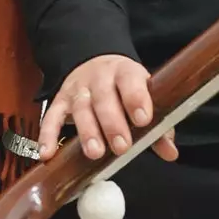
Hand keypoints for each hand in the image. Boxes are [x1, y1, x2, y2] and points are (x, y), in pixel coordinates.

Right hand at [38, 55, 178, 163]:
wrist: (95, 64)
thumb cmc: (125, 88)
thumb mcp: (144, 97)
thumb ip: (159, 127)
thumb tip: (170, 152)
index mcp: (125, 72)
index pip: (130, 81)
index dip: (136, 99)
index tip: (143, 119)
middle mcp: (99, 77)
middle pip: (104, 99)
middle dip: (113, 123)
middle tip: (122, 147)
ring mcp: (78, 89)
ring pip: (80, 108)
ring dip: (87, 131)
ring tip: (95, 153)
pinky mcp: (60, 101)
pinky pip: (51, 118)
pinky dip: (47, 135)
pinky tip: (47, 154)